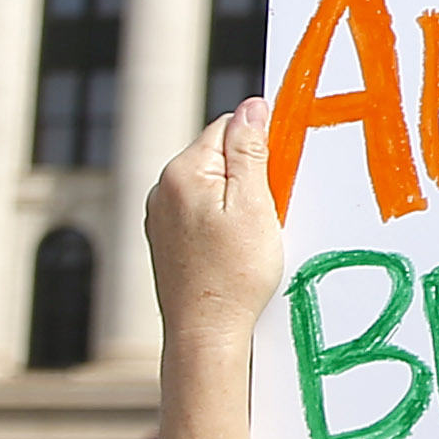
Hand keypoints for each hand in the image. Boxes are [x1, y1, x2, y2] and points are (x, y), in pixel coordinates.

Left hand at [146, 99, 286, 353]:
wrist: (205, 333)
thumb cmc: (235, 274)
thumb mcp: (256, 205)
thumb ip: (250, 150)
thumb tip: (252, 106)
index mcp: (184, 172)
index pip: (228, 127)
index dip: (260, 146)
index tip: (278, 176)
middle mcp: (163, 188)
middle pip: (218, 154)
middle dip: (248, 173)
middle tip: (268, 211)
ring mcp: (160, 214)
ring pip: (210, 183)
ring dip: (235, 197)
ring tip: (251, 235)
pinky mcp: (165, 237)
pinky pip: (199, 209)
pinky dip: (220, 219)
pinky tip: (233, 248)